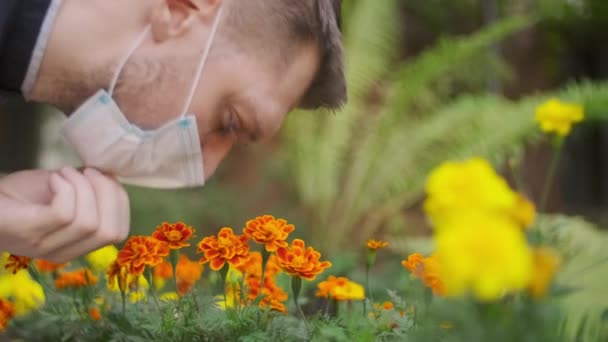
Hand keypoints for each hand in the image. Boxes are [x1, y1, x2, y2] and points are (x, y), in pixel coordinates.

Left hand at [0, 167, 129, 261]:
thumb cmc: (19, 195)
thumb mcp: (64, 191)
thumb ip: (89, 190)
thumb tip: (113, 178)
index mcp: (77, 245)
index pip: (119, 233)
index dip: (120, 202)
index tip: (106, 177)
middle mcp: (63, 253)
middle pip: (109, 231)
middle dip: (107, 194)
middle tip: (89, 171)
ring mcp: (44, 247)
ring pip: (88, 222)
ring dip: (83, 187)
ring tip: (66, 172)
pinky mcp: (28, 233)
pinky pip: (64, 214)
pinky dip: (66, 188)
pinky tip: (54, 178)